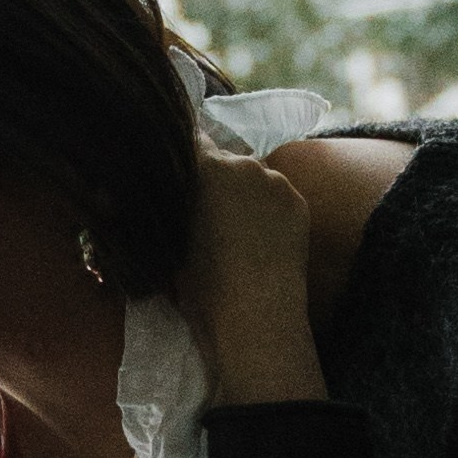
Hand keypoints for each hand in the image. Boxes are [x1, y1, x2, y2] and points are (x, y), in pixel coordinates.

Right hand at [175, 146, 326, 407]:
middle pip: (225, 159)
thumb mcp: (167, 244)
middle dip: (214, 178)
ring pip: (253, 178)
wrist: (254, 317)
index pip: (190, 139)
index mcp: (208, 168)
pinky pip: (275, 196)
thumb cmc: (200, 286)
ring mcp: (277, 182)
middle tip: (204, 209)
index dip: (181, 155)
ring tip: (234, 228)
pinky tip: (260, 238)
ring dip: (242, 193)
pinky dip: (266, 210)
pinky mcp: (300, 202)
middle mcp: (245, 164)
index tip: (175, 172)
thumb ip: (167, 208)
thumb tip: (158, 196)